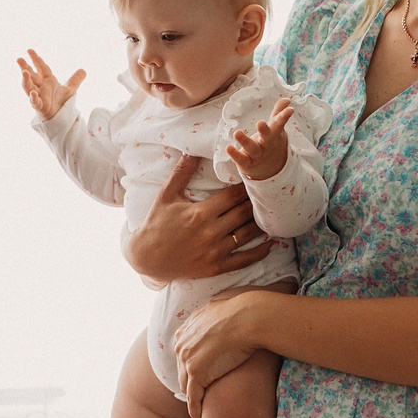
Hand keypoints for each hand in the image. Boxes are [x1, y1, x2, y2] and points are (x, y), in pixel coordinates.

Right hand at [17, 48, 84, 119]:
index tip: (29, 50)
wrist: (60, 118)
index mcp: (47, 81)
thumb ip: (75, 79)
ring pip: (29, 87)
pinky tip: (32, 93)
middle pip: (31, 76)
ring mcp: (39, 96)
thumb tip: (83, 70)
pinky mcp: (40, 106)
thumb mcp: (70, 89)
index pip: (42, 67)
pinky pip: (35, 102)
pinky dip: (33, 98)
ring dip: (26, 80)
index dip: (36, 59)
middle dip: (25, 67)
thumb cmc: (60, 103)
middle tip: (19, 59)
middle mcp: (41, 87)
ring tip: (23, 72)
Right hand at [124, 155, 276, 282]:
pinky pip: (244, 260)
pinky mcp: (215, 267)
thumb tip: (192, 151)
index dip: (246, 187)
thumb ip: (182, 173)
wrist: (145, 257)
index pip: (232, 196)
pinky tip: (271, 244)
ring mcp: (215, 251)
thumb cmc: (155, 224)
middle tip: (268, 195)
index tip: (255, 180)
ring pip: (247, 234)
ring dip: (262, 224)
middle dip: (256, 203)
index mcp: (200, 213)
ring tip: (272, 215)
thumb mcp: (166, 196)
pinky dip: (260, 252)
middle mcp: (211, 232)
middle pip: (243, 213)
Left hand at [173, 290, 266, 417]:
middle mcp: (181, 345)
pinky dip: (195, 409)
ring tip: (197, 413)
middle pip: (182, 371)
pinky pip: (193, 397)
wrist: (247, 317)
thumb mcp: (221, 304)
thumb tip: (220, 304)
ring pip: (187, 386)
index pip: (184, 354)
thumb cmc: (242, 310)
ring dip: (192, 400)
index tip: (195, 377)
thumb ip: (214, 311)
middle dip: (188, 384)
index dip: (190, 367)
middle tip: (196, 398)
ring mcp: (187, 360)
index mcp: (185, 330)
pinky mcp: (197, 373)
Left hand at [225, 99, 293, 181]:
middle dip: (264, 131)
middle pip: (267, 138)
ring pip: (252, 149)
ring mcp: (257, 155)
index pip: (279, 124)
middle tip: (260, 122)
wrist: (269, 167)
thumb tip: (287, 99)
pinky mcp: (247, 163)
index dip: (284, 117)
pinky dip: (235, 155)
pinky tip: (228, 147)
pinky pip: (242, 160)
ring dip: (245, 141)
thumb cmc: (269, 142)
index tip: (290, 110)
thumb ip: (278, 113)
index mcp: (273, 134)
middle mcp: (266, 145)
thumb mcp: (274, 128)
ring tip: (237, 133)